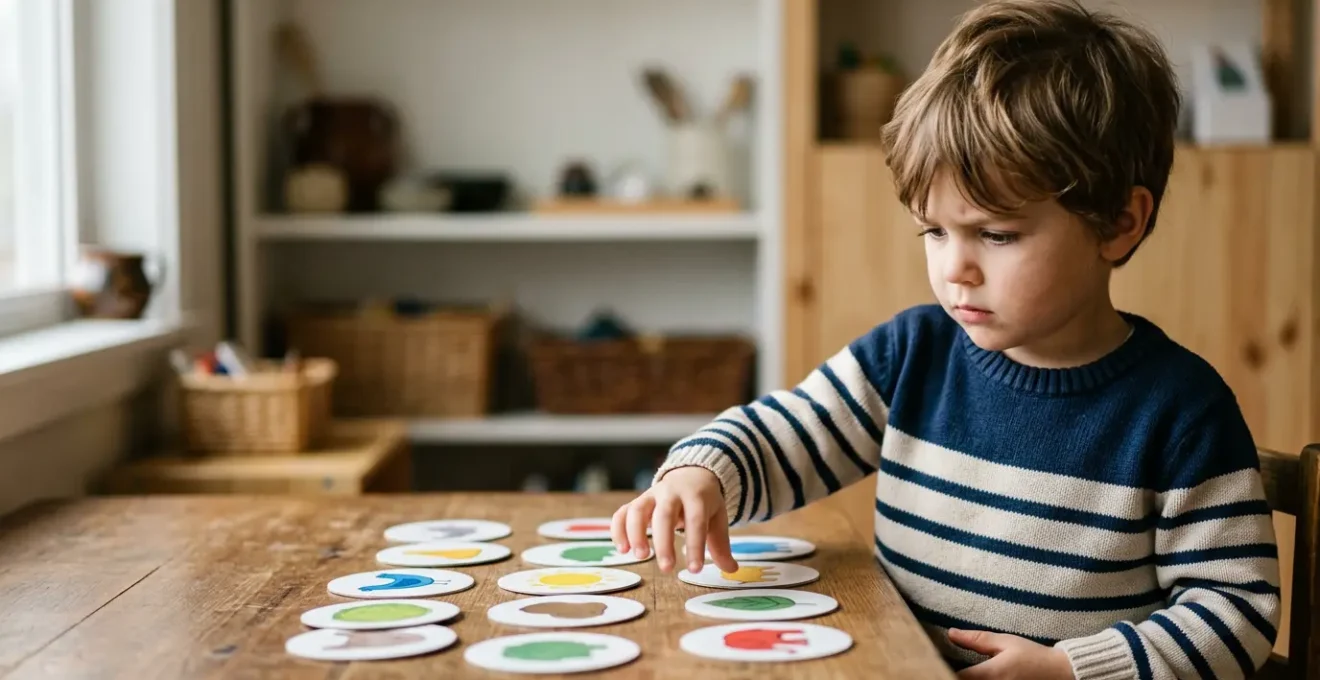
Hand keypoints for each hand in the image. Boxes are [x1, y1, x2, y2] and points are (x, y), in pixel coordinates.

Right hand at [610, 466, 738, 574]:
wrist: (691, 474)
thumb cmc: (704, 502)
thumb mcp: (717, 518)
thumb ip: (721, 545)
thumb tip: (731, 569)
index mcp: (696, 496)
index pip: (696, 521)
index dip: (695, 545)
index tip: (695, 569)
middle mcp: (671, 493)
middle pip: (664, 514)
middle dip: (663, 542)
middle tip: (667, 568)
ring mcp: (651, 495)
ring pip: (638, 510)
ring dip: (636, 533)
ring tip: (640, 557)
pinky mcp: (637, 501)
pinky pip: (622, 513)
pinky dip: (618, 530)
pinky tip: (622, 550)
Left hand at [949, 629, 1074, 679]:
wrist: (1061, 674)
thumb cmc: (1033, 656)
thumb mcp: (1006, 642)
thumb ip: (977, 640)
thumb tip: (951, 633)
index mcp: (991, 674)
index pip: (958, 678)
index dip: (943, 670)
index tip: (937, 663)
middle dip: (952, 675)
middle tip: (946, 668)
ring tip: (961, 672)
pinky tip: (978, 678)